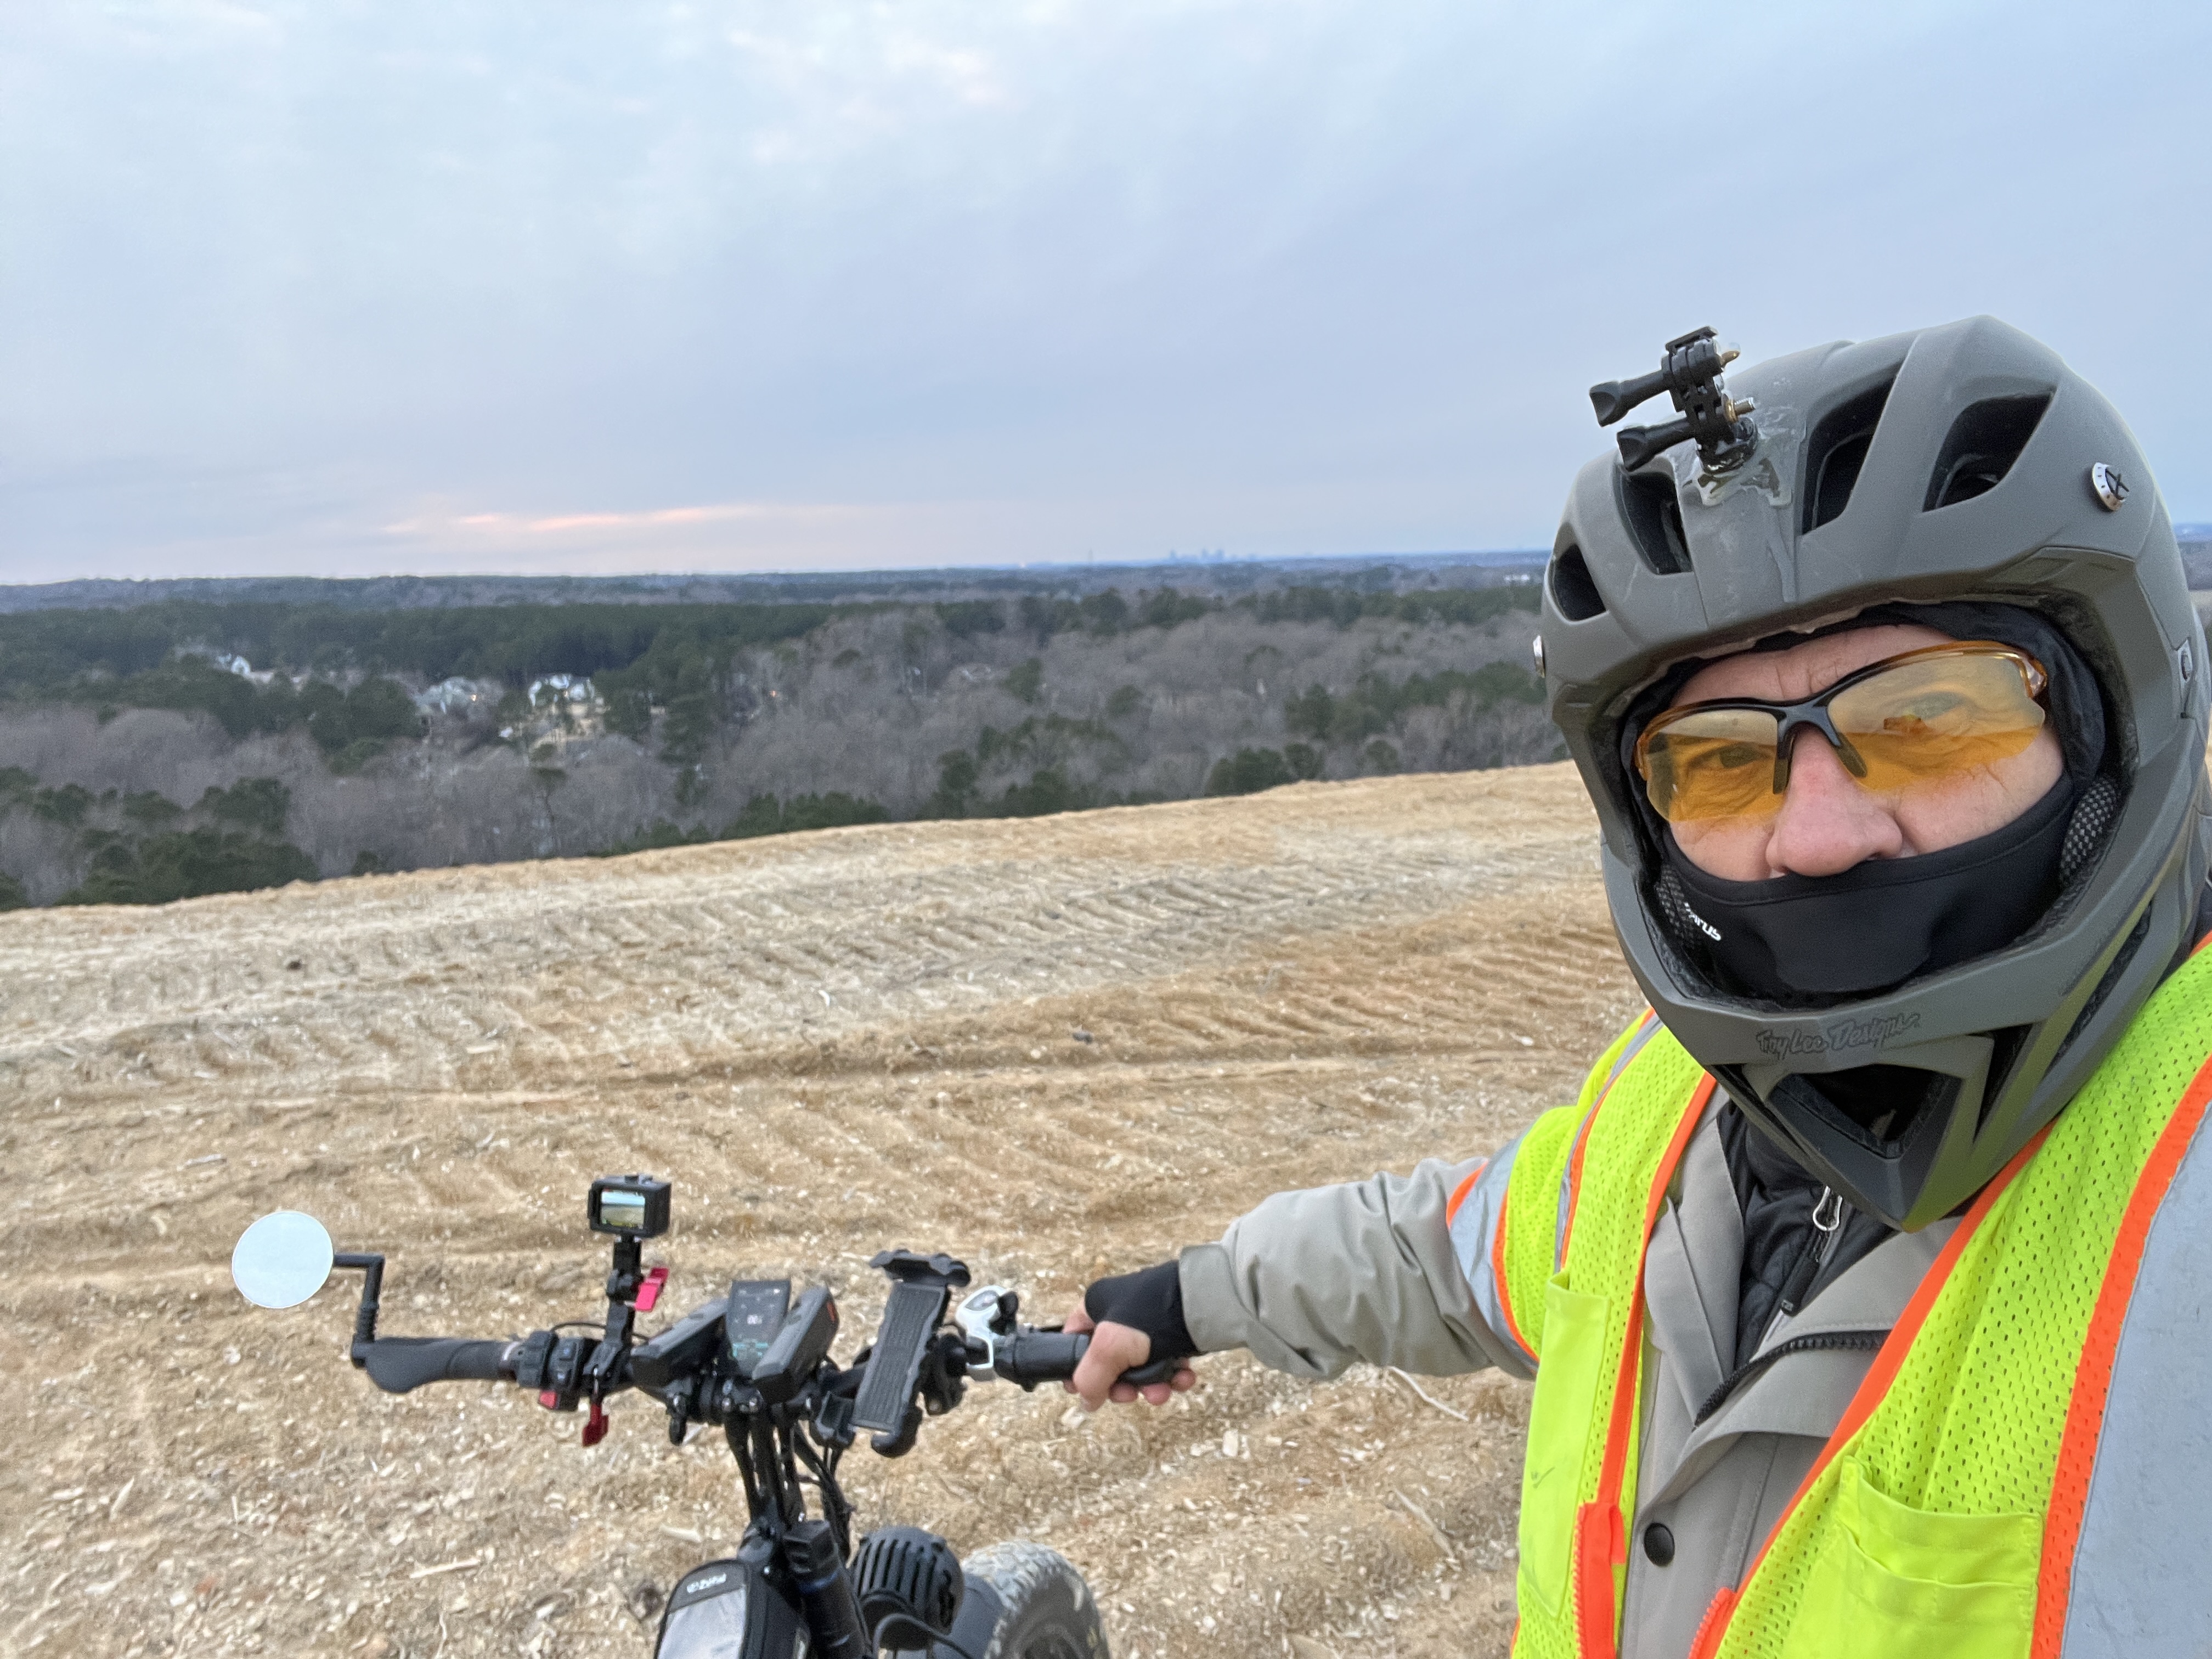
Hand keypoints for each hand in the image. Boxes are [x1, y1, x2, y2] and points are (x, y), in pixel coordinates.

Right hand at [1062, 1304, 1197, 1409]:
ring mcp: (1148, 1324)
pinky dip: (1172, 1375)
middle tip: (1130, 1395)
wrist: (1203, 1305)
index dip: (1078, 1368)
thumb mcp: (1108, 1348)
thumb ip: (1090, 1378)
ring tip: (1161, 1393)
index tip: (1088, 1391)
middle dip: (1123, 1385)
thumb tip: (1088, 1402)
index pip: (1075, 1339)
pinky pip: (1166, 1362)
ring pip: (1140, 1367)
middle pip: (1110, 1361)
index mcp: (1097, 1305)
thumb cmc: (1152, 1314)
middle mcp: (1121, 1313)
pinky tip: (1182, 1379)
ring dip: (1150, 1386)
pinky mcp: (1172, 1333)